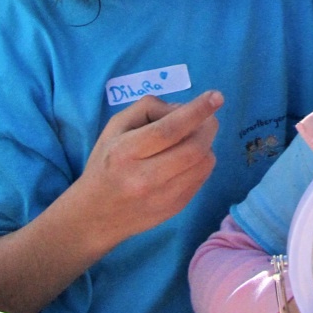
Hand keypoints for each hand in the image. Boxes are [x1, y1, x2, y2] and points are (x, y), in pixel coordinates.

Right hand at [72, 92, 221, 244]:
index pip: (168, 130)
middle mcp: (145, 178)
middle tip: (208, 117)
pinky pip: (202, 177)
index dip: (196, 111)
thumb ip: (148, 108)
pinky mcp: (176, 208)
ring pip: (204, 163)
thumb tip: (182, 109)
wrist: (96, 216)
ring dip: (207, 144)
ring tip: (192, 138)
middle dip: (208, 126)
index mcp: (125, 152)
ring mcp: (163, 197)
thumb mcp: (115, 127)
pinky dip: (202, 161)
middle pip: (193, 148)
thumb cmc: (105, 164)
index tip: (216, 97)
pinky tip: (188, 158)